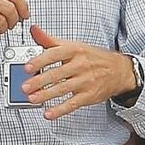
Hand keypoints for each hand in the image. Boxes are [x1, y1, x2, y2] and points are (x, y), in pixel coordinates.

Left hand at [22, 25, 139, 119]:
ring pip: (63, 89)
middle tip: (24, 87)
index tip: (27, 67)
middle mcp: (81, 65)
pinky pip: (73, 103)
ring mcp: (86, 81)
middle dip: (40, 81)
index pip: (55, 54)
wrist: (119, 70)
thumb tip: (33, 30)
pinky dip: (60, 110)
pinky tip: (48, 113)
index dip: (40, 61)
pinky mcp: (90, 95)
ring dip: (46, 95)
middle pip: (57, 73)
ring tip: (32, 99)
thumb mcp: (72, 46)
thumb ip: (50, 40)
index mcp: (75, 50)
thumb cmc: (91, 58)